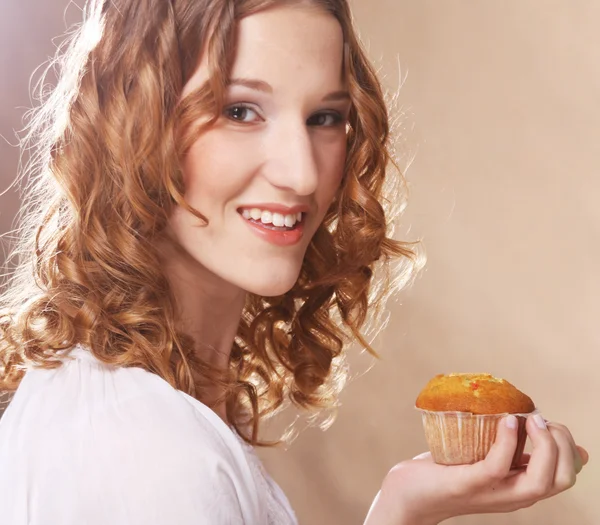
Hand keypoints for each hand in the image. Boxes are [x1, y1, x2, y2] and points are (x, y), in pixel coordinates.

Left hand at [364, 414, 587, 524]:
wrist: (409, 493)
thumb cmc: (448, 470)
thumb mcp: (486, 457)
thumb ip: (511, 449)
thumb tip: (542, 425)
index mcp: (519, 487)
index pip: (565, 477)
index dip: (570, 449)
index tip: (553, 423)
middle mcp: (511, 496)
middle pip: (561, 480)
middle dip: (563, 445)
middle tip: (542, 419)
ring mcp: (491, 492)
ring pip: (539, 481)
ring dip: (545, 446)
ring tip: (532, 419)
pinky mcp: (467, 484)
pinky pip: (497, 467)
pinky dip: (508, 442)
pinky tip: (507, 421)